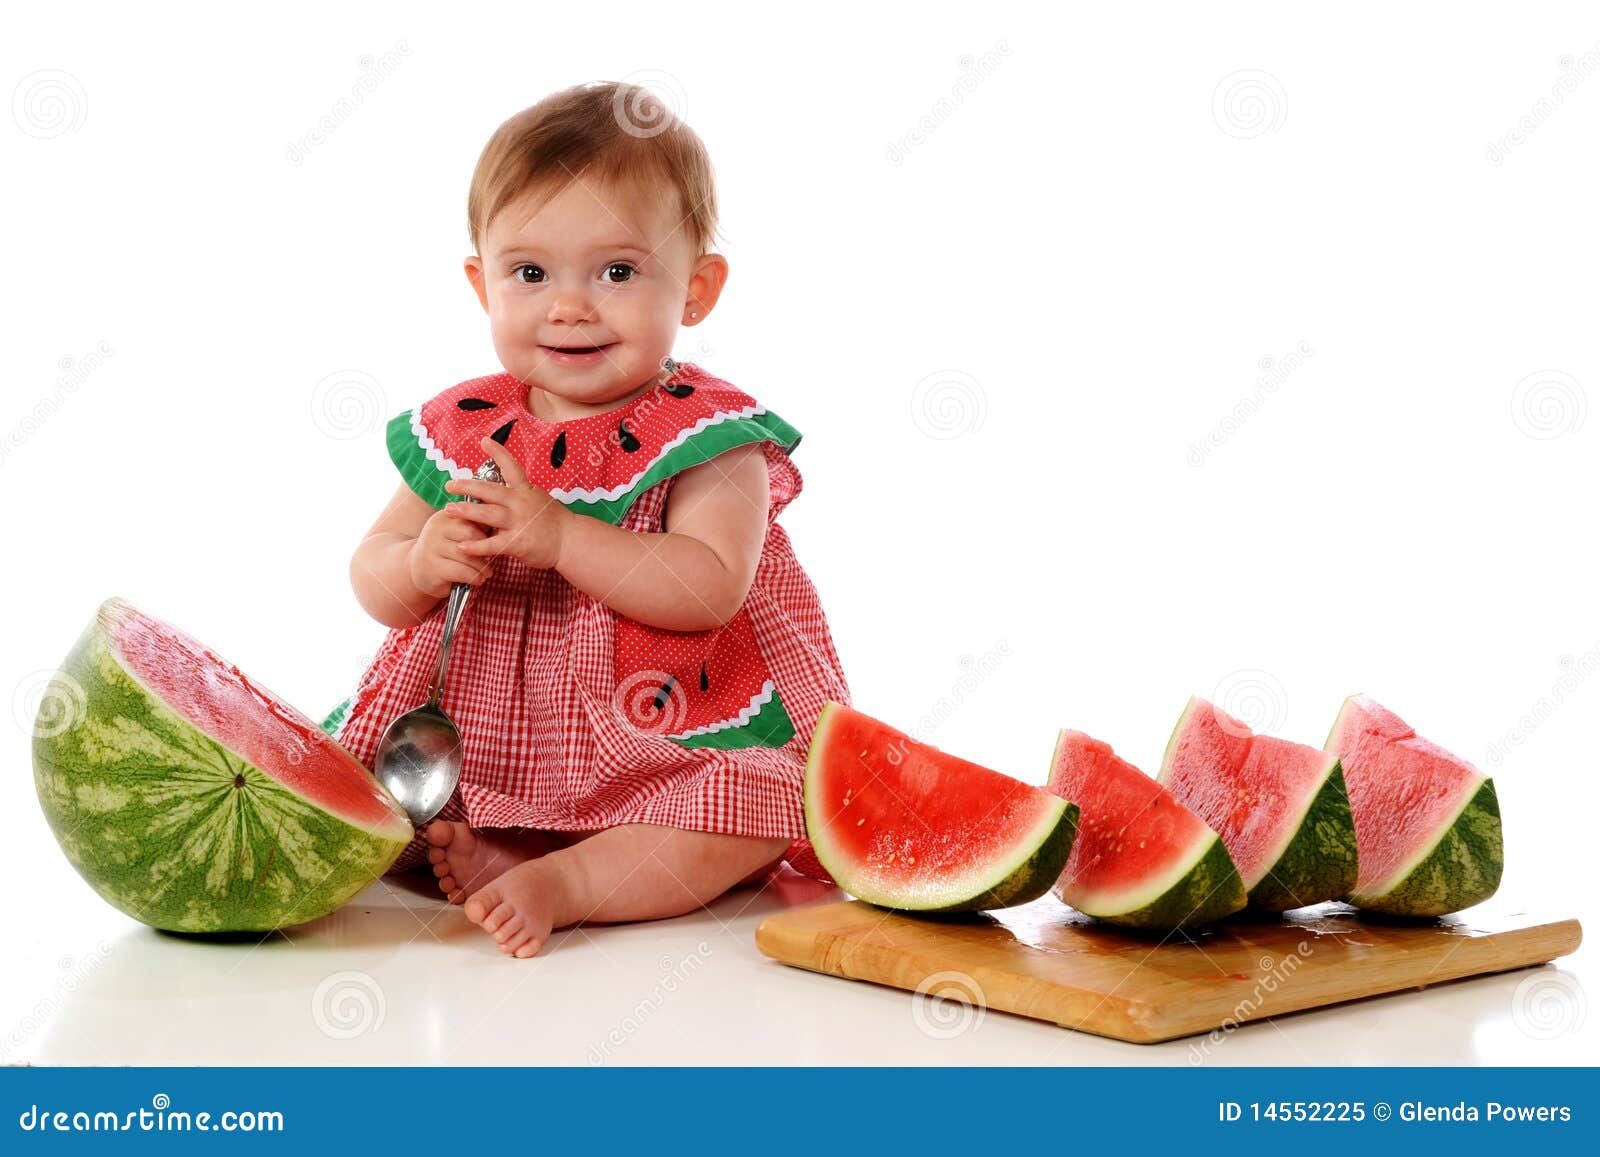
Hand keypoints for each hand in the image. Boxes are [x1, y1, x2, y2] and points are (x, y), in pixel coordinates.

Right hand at [408, 506, 491, 599]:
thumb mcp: (456, 534)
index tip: (494, 539)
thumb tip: (502, 526)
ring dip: (482, 566)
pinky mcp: (433, 568)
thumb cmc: (447, 551)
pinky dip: (475, 577)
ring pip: (467, 555)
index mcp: (445, 516)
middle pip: (471, 534)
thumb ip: (474, 527)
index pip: (473, 516)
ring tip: (487, 572)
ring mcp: (432, 548)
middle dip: (485, 547)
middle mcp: (435, 529)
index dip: (487, 529)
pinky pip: (462, 571)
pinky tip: (478, 580)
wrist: (419, 570)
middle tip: (491, 557)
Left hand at [443, 435, 571, 569]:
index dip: (497, 452)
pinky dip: (476, 546)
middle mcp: (520, 503)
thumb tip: (502, 492)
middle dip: (467, 486)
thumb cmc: (555, 522)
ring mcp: (518, 522)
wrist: (572, 541)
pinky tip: (462, 546)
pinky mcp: (517, 542)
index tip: (484, 441)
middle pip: (489, 490)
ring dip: (465, 511)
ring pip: (486, 514)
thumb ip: (520, 496)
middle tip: (450, 484)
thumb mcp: (539, 500)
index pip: (511, 467)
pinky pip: (492, 543)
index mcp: (526, 490)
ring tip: (448, 510)